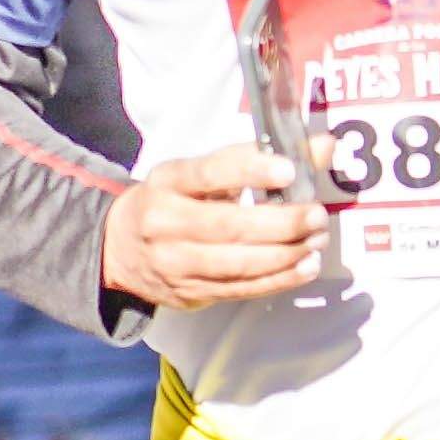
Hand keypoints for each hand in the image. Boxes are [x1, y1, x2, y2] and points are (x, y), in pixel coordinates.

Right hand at [106, 144, 326, 308]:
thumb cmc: (169, 201)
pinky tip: (305, 265)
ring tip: (317, 239)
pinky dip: (279, 279)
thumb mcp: (195, 173)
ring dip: (286, 253)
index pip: (208, 173)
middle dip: (280, 222)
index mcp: (168, 182)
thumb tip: (321, 147)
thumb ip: (252, 160)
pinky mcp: (191, 293)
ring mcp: (176, 263)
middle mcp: (166, 223)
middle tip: (316, 214)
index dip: (250, 171)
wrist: (118, 250)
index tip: (288, 169)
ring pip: (238, 263)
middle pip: (228, 225)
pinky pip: (241, 288)